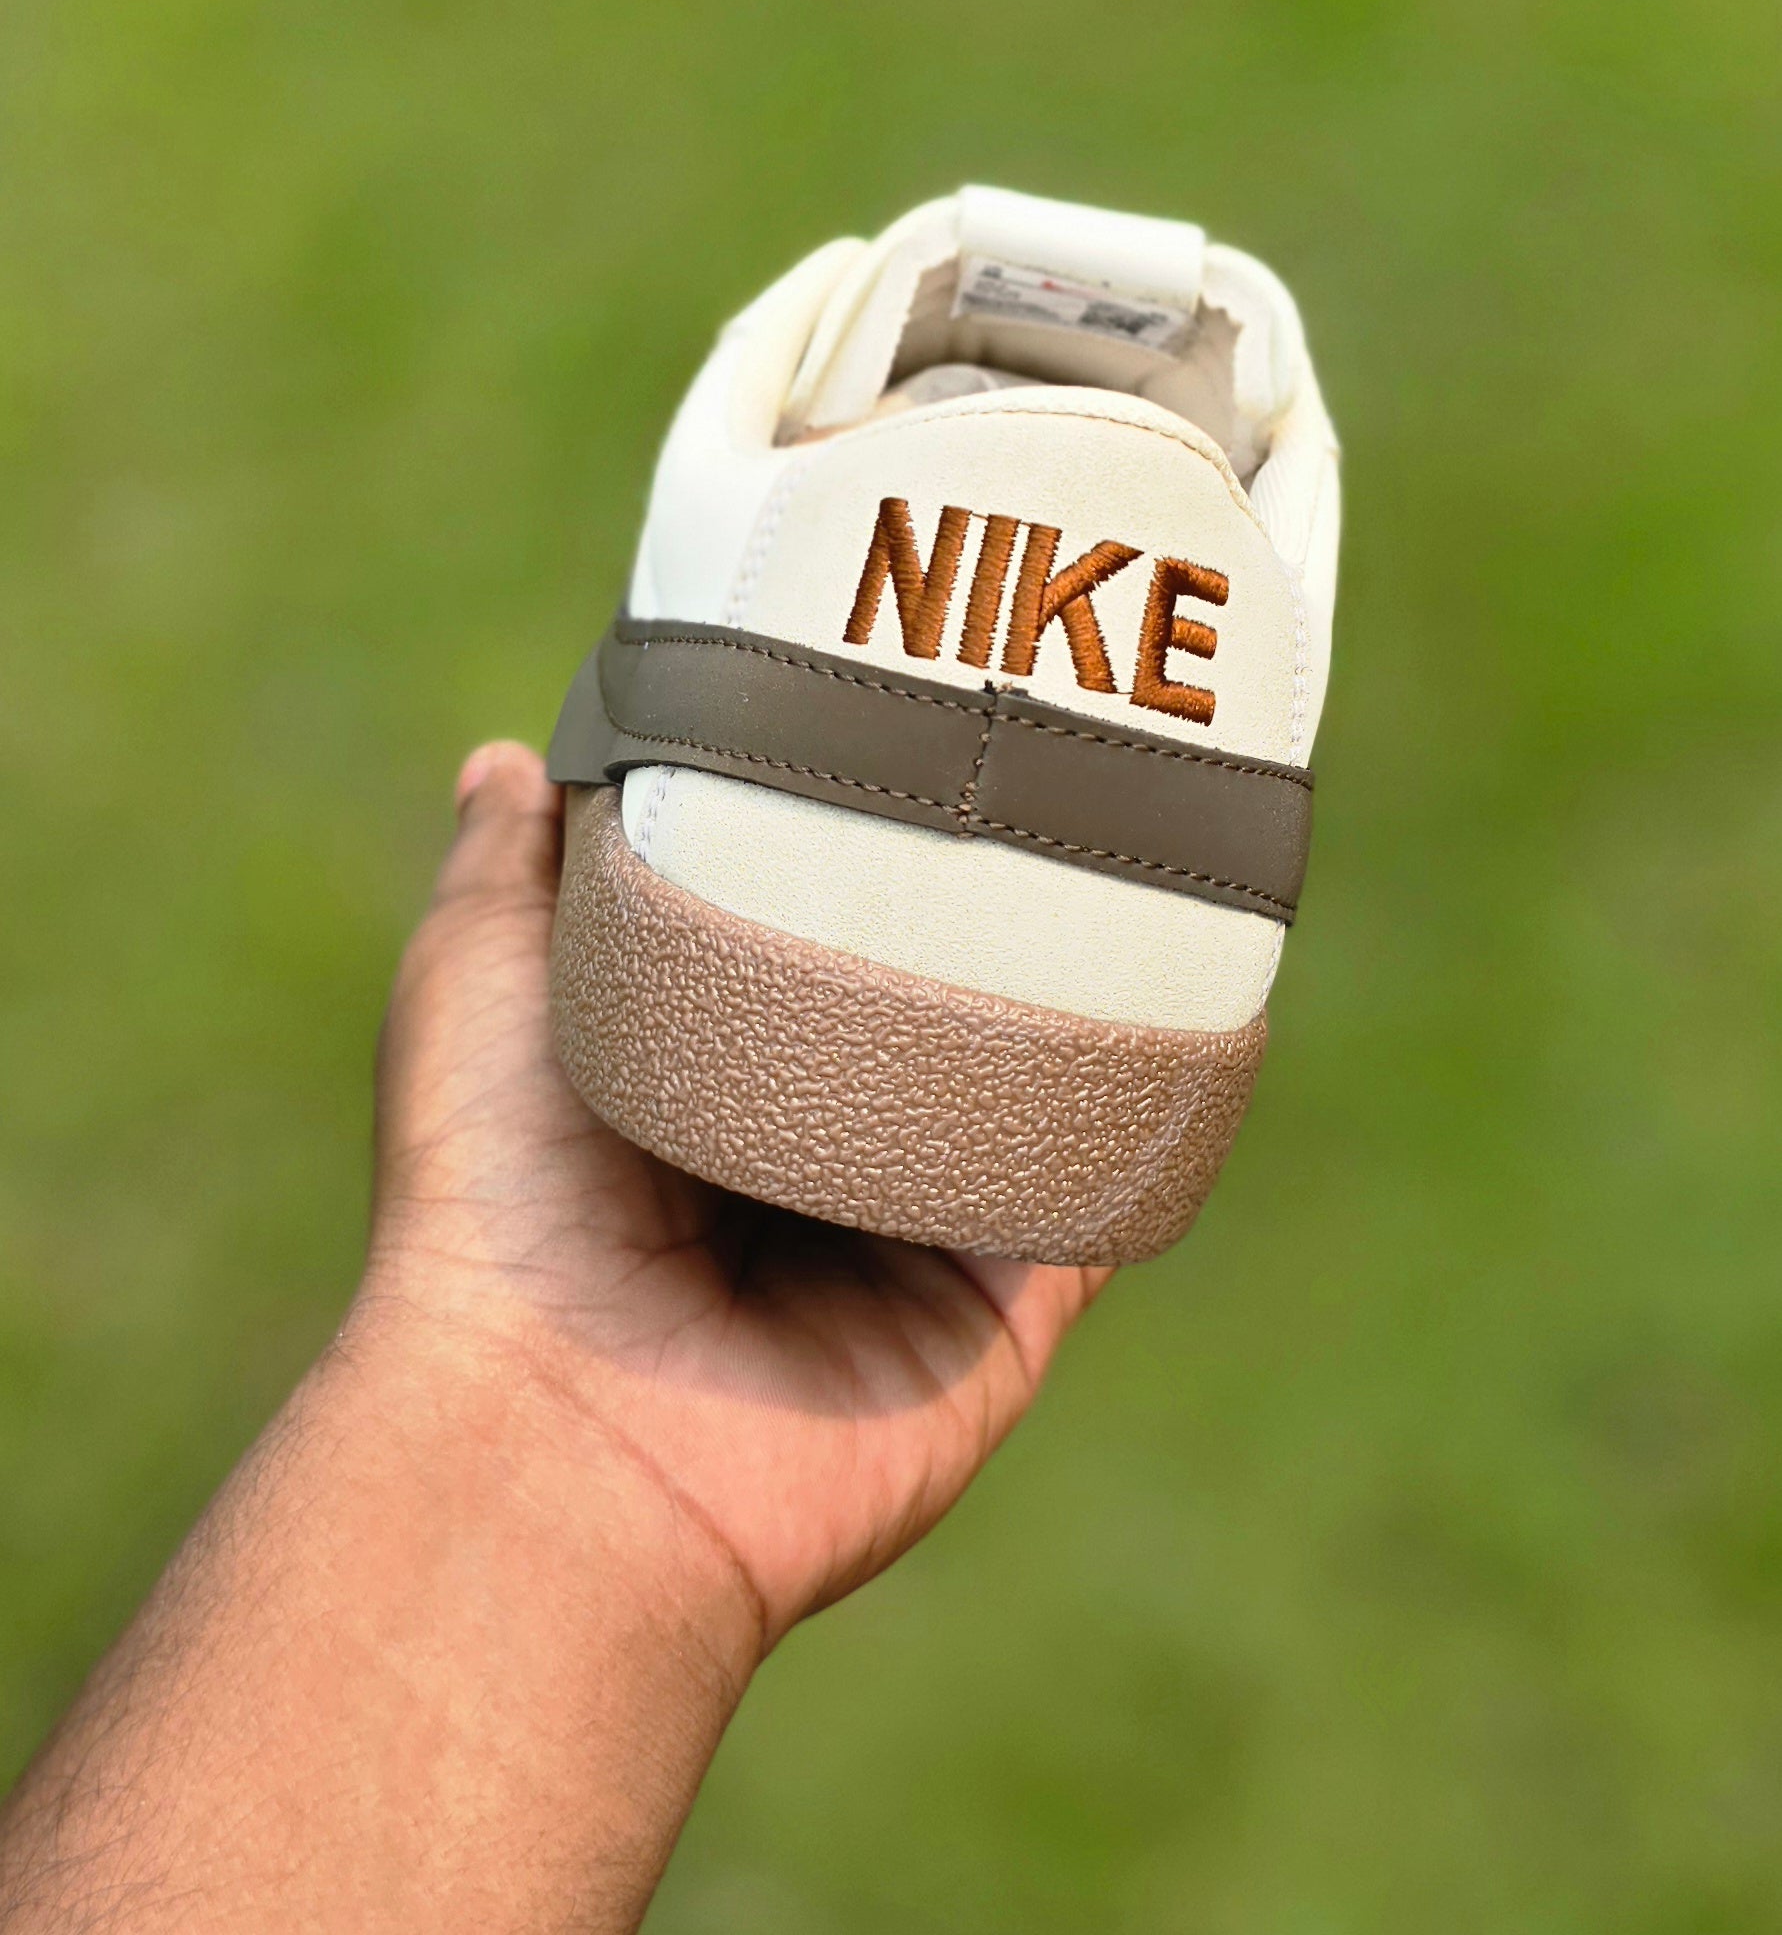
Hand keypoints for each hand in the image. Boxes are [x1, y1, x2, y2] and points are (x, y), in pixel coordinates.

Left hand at [367, 742, 1110, 1648]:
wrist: (552, 1422)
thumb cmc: (490, 1190)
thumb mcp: (479, 979)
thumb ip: (517, 868)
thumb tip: (510, 758)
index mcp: (713, 1084)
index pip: (814, 944)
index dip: (859, 854)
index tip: (915, 730)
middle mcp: (820, 1165)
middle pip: (933, 1017)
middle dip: (988, 919)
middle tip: (1060, 777)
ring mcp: (914, 1247)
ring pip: (1029, 1099)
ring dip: (1085, 1006)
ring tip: (1148, 867)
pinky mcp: (996, 1322)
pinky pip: (1095, 1207)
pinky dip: (1144, 1126)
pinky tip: (1197, 1010)